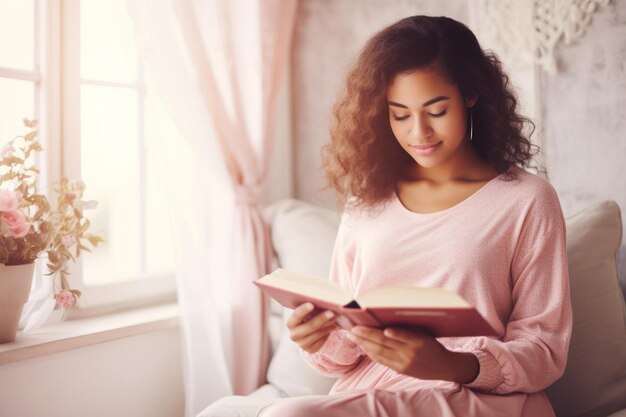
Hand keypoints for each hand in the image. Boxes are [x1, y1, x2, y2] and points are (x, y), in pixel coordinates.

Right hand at [287, 302, 338, 353]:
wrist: (309, 332)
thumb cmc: (309, 316)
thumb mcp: (307, 311)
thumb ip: (312, 306)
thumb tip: (323, 301)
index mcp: (291, 323)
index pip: (296, 316)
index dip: (303, 310)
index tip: (312, 304)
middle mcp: (294, 335)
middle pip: (310, 326)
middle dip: (321, 318)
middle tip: (331, 312)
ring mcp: (302, 344)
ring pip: (318, 333)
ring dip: (329, 324)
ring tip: (336, 317)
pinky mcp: (311, 350)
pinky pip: (322, 340)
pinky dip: (328, 332)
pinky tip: (334, 326)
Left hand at [347, 326, 478, 382]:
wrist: (444, 366)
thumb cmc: (432, 345)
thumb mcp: (424, 334)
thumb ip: (406, 330)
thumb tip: (384, 323)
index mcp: (418, 341)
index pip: (395, 335)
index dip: (380, 331)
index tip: (365, 325)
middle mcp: (410, 353)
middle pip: (384, 344)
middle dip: (365, 336)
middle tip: (352, 329)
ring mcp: (404, 363)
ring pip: (380, 353)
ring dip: (364, 345)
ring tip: (353, 337)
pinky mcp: (401, 370)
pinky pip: (382, 361)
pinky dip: (371, 353)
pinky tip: (363, 347)